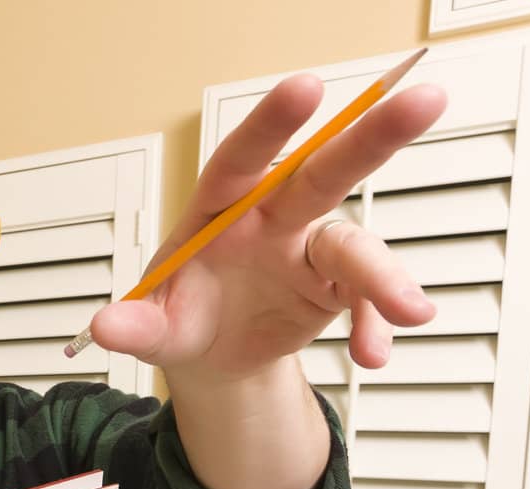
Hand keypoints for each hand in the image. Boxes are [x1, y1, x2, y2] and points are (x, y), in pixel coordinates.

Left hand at [89, 73, 447, 377]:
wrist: (211, 359)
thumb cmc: (179, 319)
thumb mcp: (153, 328)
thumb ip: (135, 326)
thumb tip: (106, 329)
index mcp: (221, 210)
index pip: (242, 160)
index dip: (271, 125)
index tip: (304, 88)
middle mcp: (273, 218)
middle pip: (322, 170)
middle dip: (370, 136)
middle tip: (423, 100)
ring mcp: (310, 250)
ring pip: (356, 243)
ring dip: (386, 274)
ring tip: (410, 312)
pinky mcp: (336, 287)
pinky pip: (364, 299)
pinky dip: (375, 323)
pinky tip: (374, 354)